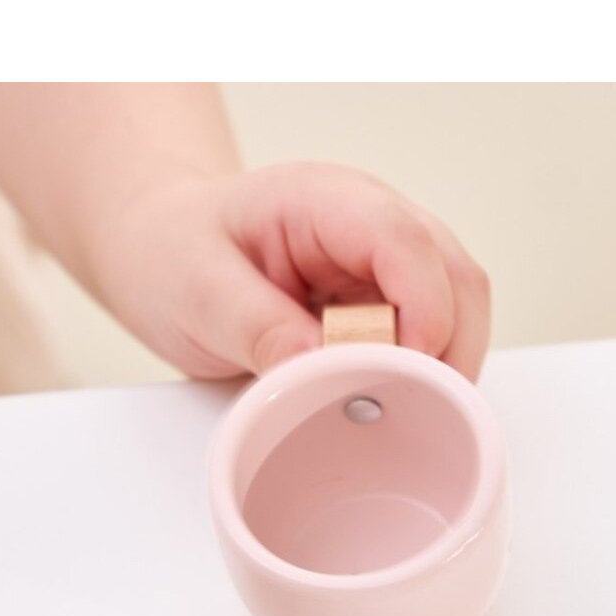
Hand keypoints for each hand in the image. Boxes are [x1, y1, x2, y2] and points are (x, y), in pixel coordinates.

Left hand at [91, 162, 490, 381]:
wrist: (160, 248)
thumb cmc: (173, 251)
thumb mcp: (195, 289)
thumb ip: (256, 325)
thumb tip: (320, 366)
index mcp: (324, 201)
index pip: (404, 242)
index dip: (423, 309)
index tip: (409, 372)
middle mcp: (369, 224)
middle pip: (455, 277)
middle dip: (450, 350)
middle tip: (415, 412)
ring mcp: (380, 265)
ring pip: (456, 311)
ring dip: (442, 367)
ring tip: (401, 415)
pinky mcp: (380, 304)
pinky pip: (427, 339)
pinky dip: (422, 376)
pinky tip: (391, 405)